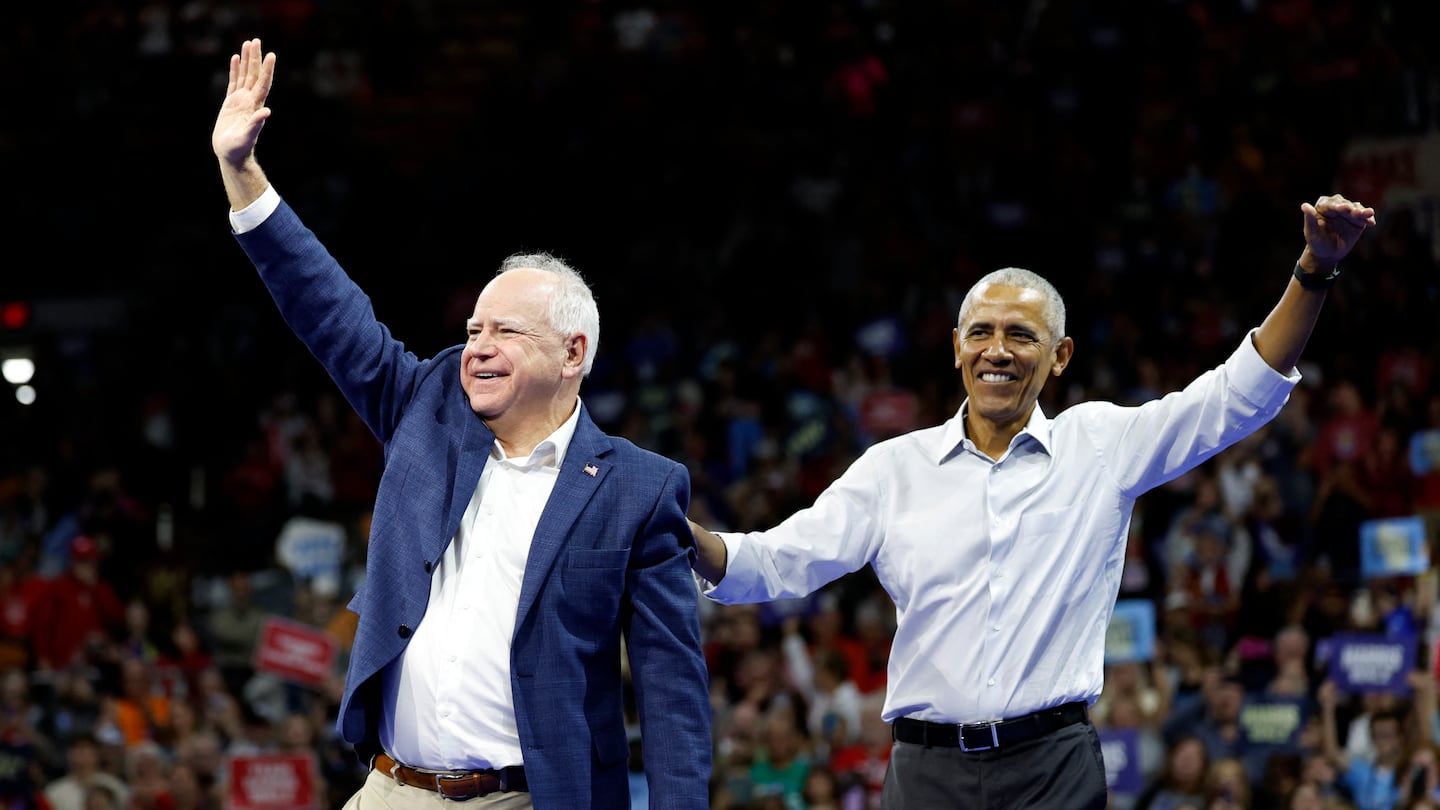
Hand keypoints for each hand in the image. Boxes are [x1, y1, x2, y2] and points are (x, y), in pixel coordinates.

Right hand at [212, 38, 275, 166]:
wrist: (231, 155)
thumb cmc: (239, 149)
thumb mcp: (248, 136)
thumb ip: (256, 124)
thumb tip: (267, 112)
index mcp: (255, 105)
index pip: (263, 83)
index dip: (267, 69)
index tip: (271, 54)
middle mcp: (250, 100)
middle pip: (254, 74)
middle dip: (255, 58)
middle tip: (256, 40)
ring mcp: (241, 101)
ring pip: (245, 75)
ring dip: (247, 60)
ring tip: (248, 43)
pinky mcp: (231, 104)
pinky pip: (233, 82)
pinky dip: (235, 70)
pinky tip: (235, 59)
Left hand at [1300, 194, 1375, 268]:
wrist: (1327, 254)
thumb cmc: (1316, 242)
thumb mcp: (1311, 232)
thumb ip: (1309, 219)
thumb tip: (1304, 205)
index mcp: (1323, 207)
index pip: (1329, 203)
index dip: (1335, 205)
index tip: (1341, 208)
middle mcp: (1337, 207)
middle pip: (1345, 204)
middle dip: (1350, 208)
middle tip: (1355, 212)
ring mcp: (1348, 213)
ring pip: (1356, 209)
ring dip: (1362, 211)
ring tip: (1368, 213)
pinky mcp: (1358, 220)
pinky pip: (1364, 217)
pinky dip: (1368, 218)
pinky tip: (1371, 222)